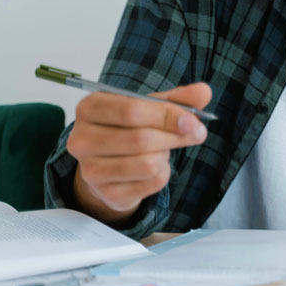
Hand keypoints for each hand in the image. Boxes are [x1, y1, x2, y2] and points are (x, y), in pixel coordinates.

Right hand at [66, 83, 211, 223]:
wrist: (110, 164)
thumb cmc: (130, 128)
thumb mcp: (150, 107)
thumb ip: (178, 98)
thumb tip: (203, 92)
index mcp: (90, 107)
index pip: (132, 111)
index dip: (167, 116)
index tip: (193, 121)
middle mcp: (82, 139)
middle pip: (141, 139)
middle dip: (175, 137)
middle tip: (196, 134)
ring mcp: (90, 170)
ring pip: (147, 164)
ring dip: (166, 156)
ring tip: (163, 150)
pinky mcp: (106, 193)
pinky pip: (150, 183)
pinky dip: (163, 174)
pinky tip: (155, 166)